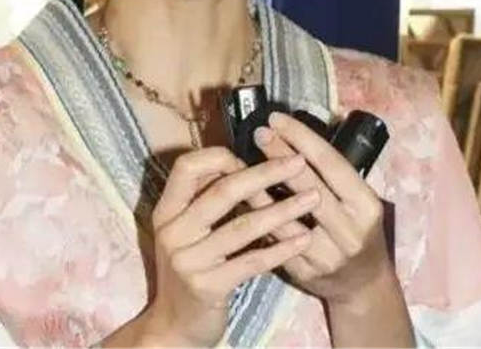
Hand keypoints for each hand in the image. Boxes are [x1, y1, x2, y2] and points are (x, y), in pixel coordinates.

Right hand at [139, 146, 320, 346]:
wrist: (175, 325)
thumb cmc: (189, 267)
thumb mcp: (185, 230)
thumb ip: (203, 198)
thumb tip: (238, 160)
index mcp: (166, 210)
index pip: (187, 167)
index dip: (220, 157)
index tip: (251, 156)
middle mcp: (173, 231)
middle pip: (222, 191)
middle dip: (265, 173)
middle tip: (298, 163)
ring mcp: (188, 261)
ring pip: (243, 226)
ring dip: (283, 210)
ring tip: (314, 198)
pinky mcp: (208, 287)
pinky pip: (251, 262)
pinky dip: (281, 249)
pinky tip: (304, 239)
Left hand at [245, 112, 393, 306]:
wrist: (362, 284)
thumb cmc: (356, 228)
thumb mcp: (357, 199)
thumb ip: (331, 173)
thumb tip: (291, 133)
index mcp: (366, 205)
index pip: (332, 163)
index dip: (302, 138)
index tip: (278, 119)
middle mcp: (349, 231)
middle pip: (309, 185)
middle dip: (280, 155)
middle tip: (259, 133)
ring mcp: (327, 255)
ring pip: (287, 216)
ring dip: (261, 188)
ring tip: (240, 163)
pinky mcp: (304, 272)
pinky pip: (275, 241)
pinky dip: (258, 217)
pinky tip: (241, 199)